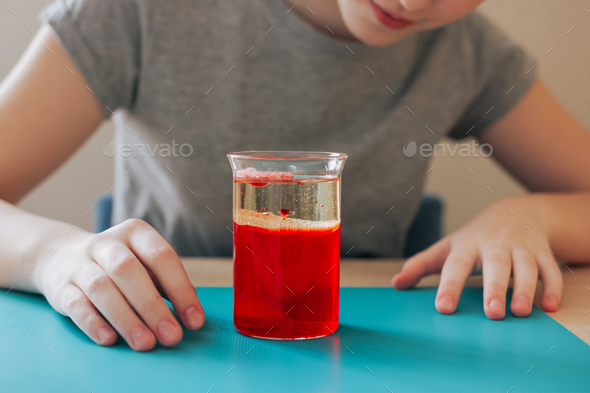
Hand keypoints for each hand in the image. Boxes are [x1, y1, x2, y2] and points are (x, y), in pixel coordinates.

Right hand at [34, 219, 204, 350]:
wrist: (61, 257)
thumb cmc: (119, 266)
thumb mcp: (144, 263)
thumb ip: (166, 283)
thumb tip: (190, 310)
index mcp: (136, 233)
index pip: (162, 257)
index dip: (180, 289)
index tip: (194, 320)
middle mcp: (106, 244)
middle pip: (129, 271)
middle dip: (153, 306)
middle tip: (171, 336)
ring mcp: (80, 264)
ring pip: (101, 289)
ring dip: (125, 318)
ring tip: (145, 343)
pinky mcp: (61, 287)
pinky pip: (76, 305)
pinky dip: (93, 323)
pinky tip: (109, 339)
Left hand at [392, 196, 561, 318]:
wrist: (515, 212)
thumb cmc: (474, 237)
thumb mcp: (446, 248)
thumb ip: (421, 266)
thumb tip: (396, 284)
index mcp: (467, 246)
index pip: (455, 265)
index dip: (449, 286)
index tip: (443, 307)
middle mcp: (494, 246)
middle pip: (495, 265)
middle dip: (494, 288)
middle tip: (491, 313)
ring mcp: (520, 248)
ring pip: (525, 267)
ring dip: (524, 289)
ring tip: (519, 311)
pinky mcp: (542, 254)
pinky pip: (550, 270)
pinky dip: (552, 287)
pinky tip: (549, 306)